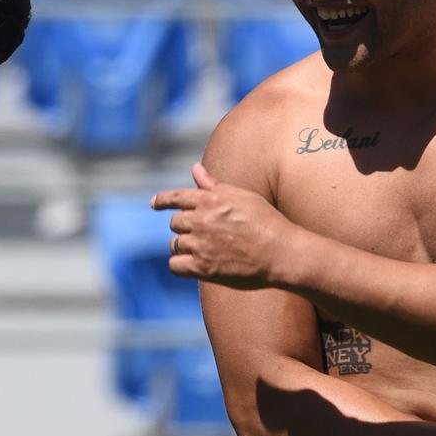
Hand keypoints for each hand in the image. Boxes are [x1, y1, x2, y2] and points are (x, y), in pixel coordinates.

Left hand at [151, 163, 297, 288]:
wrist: (281, 252)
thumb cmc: (266, 222)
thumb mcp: (242, 196)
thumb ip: (213, 184)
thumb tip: (195, 167)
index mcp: (209, 200)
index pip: (175, 197)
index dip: (162, 200)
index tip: (154, 204)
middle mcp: (201, 220)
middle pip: (175, 222)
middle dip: (185, 227)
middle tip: (203, 233)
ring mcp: (200, 245)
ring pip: (175, 244)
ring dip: (184, 246)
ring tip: (204, 249)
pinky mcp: (202, 268)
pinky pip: (175, 265)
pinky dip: (180, 265)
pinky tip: (191, 264)